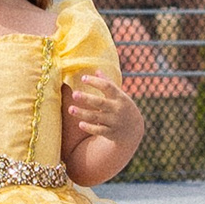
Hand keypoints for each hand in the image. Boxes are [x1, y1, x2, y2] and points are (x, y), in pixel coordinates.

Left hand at [61, 67, 144, 185]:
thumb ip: (108, 83)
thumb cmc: (123, 106)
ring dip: (82, 113)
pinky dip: (89, 128)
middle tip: (74, 94)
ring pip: (96, 117)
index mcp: (119, 97)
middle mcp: (116, 108)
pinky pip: (99, 130)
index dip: (95, 82)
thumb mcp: (119, 95)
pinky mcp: (111, 133)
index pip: (107, 87)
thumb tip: (97, 70)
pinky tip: (80, 124)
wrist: (134, 129)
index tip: (83, 78)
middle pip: (100, 102)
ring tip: (70, 109)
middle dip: (86, 98)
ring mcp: (114, 121)